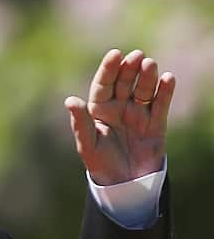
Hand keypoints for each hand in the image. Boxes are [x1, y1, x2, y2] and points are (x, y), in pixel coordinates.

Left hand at [65, 48, 174, 185]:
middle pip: (125, 83)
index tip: (115, 54)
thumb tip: (70, 100)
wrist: (124, 184)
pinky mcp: (155, 123)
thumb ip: (80, 123)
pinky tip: (168, 78)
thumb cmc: (100, 164)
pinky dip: (165, 91)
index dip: (109, 69)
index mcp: (99, 110)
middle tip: (137, 56)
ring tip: (150, 64)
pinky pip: (160, 104)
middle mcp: (119, 108)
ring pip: (143, 90)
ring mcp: (138, 114)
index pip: (103, 85)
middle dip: (130, 69)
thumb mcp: (87, 145)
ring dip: (147, 77)